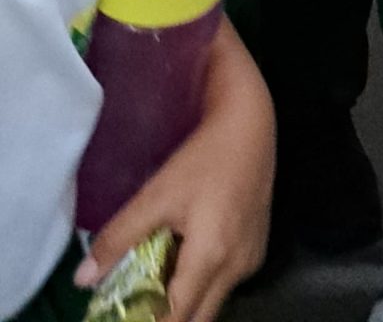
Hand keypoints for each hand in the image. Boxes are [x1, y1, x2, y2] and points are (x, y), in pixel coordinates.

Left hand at [75, 19, 273, 321]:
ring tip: (155, 281)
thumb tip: (83, 280)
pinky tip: (184, 256)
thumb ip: (119, 238)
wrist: (251, 123)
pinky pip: (225, 282)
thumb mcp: (156, 194)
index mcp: (211, 258)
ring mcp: (250, 259)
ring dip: (185, 301)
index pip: (177, 318)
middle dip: (167, 318)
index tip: (127, 317)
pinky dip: (202, 282)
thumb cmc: (203, 156)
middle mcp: (236, 269)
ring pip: (213, 301)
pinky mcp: (256, 248)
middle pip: (197, 318)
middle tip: (137, 305)